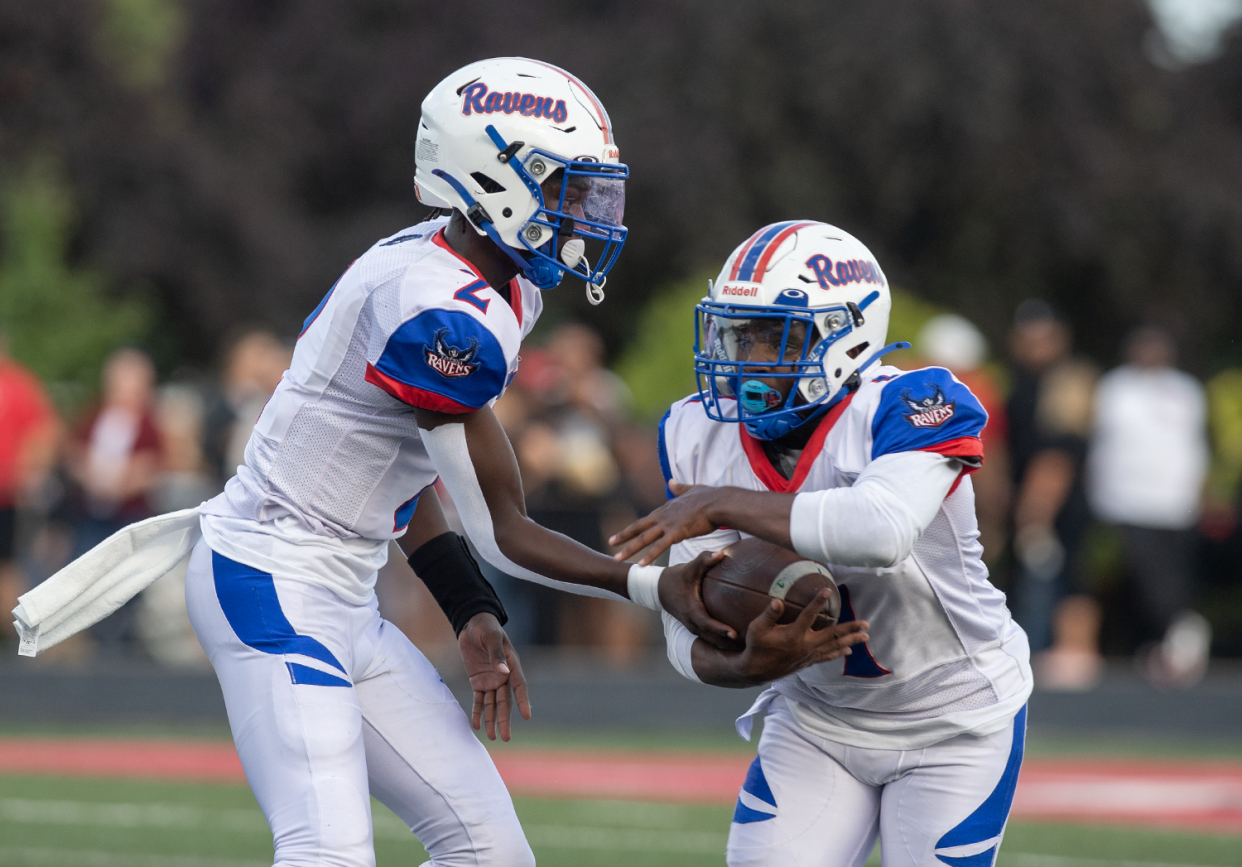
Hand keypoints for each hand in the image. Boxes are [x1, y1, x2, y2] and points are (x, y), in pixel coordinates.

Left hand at [457, 613, 530, 740]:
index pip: (519, 686)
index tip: (527, 716)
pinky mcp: (478, 681)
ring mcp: (491, 680)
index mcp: (512, 665)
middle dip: (505, 719)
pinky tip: (477, 725)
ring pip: (492, 704)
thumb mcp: (492, 638)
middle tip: (505, 737)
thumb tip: (503, 673)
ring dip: (492, 720)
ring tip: (492, 737)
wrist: (472, 624)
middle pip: (505, 701)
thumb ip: (496, 655)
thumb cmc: (486, 628)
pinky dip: (477, 712)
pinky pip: (478, 700)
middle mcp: (503, 676)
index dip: (523, 701)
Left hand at [610, 482, 721, 564]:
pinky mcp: (677, 532)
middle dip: (623, 536)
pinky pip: (659, 547)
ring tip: (617, 558)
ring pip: (644, 538)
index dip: (635, 526)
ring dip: (629, 549)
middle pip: (639, 527)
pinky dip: (649, 556)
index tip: (624, 532)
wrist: (720, 502)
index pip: (647, 519)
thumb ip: (680, 487)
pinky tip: (641, 565)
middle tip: (610, 542)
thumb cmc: (711, 497)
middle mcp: (663, 515)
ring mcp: (668, 524)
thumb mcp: (692, 489)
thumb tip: (671, 481)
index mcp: (667, 508)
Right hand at [658, 550, 739, 649]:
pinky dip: (723, 641)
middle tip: (750, 645)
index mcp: (691, 610)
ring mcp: (693, 627)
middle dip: (729, 644)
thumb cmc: (677, 577)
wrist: (659, 589)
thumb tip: (722, 553)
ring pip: (712, 641)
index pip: (706, 624)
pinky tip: (741, 641)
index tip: (734, 634)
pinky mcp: (696, 628)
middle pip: (712, 638)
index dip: (720, 630)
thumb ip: (705, 560)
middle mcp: (692, 623)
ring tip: (749, 648)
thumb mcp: (690, 567)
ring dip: (728, 646)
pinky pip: (711, 638)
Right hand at [730, 592, 869, 684]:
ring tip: (865, 637)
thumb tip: (778, 601)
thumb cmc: (756, 647)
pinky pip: (827, 657)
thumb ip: (769, 614)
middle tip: (866, 624)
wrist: (756, 671)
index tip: (827, 591)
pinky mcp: (807, 662)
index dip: (817, 602)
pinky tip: (848, 651)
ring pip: (833, 647)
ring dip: (850, 641)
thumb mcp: (757, 628)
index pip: (809, 616)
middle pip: (832, 635)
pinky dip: (838, 653)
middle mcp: (805, 645)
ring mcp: (808, 655)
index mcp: (793, 635)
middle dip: (850, 629)